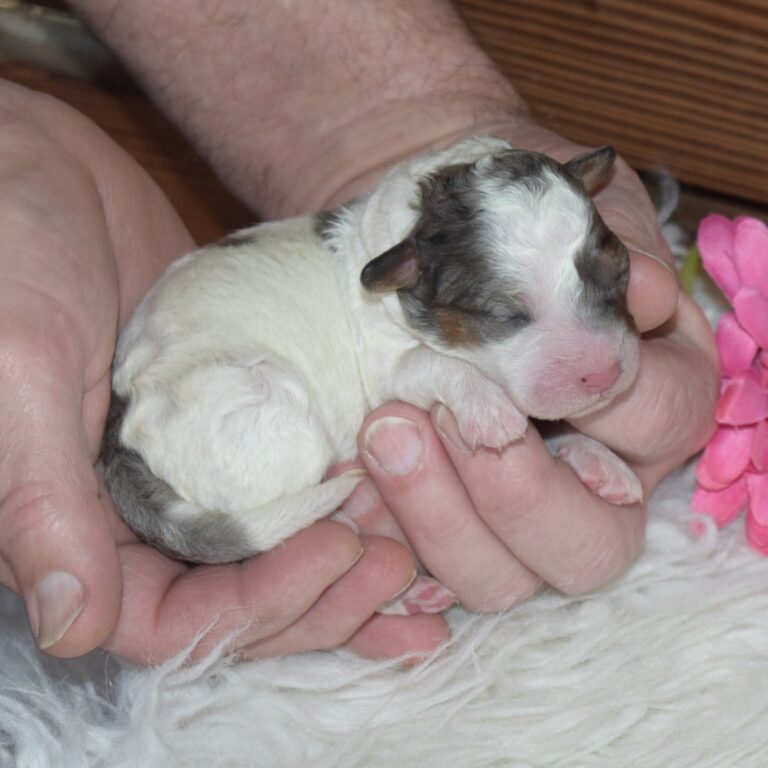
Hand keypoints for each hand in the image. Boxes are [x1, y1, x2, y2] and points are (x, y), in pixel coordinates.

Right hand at [0, 81, 445, 662]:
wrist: (44, 170)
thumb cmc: (5, 254)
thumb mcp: (17, 370)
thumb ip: (39, 501)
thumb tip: (75, 629)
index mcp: (78, 524)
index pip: (171, 618)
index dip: (257, 605)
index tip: (335, 549)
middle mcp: (141, 510)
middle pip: (241, 595)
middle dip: (323, 590)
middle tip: (404, 560)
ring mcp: (199, 463)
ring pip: (280, 544)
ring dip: (352, 554)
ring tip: (425, 546)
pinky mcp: (242, 413)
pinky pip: (298, 471)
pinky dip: (354, 491)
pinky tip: (412, 490)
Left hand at [338, 120, 718, 611]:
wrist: (419, 246)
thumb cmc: (501, 227)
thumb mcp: (558, 213)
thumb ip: (603, 245)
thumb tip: (641, 289)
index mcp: (648, 401)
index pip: (660, 420)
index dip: (601, 392)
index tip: (527, 349)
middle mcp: (593, 481)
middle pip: (589, 548)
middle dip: (513, 491)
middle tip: (443, 414)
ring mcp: (512, 519)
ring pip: (499, 581)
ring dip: (434, 515)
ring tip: (381, 430)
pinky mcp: (440, 529)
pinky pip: (417, 578)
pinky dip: (380, 538)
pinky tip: (347, 485)